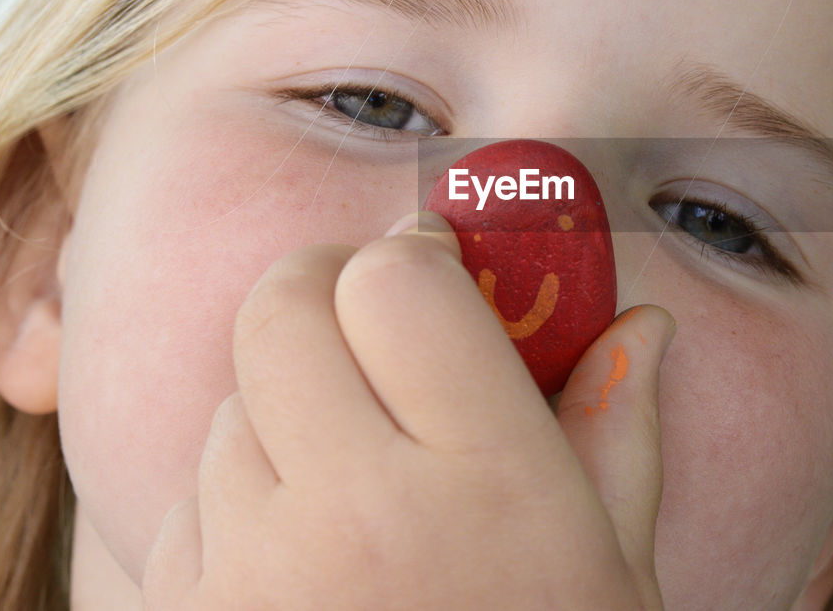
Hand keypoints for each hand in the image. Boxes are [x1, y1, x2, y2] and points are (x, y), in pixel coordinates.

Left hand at [141, 212, 674, 609]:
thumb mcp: (618, 573)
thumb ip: (622, 433)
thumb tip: (644, 324)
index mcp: (490, 481)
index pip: (397, 279)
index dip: (414, 260)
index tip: (435, 278)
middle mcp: (361, 511)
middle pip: (285, 306)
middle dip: (326, 291)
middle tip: (371, 322)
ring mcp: (260, 570)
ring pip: (232, 404)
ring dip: (283, 409)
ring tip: (353, 476)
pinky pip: (188, 501)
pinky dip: (238, 499)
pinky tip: (306, 555)